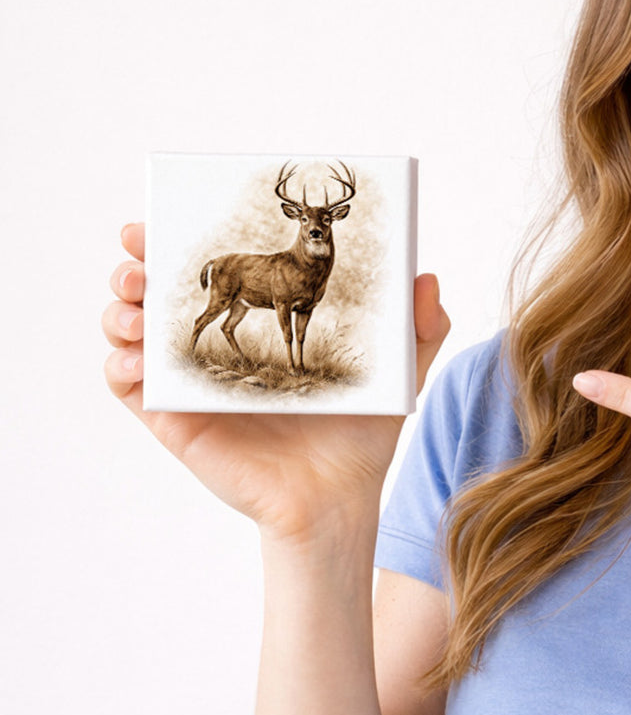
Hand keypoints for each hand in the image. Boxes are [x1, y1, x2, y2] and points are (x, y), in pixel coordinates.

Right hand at [103, 223, 450, 544]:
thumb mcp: (398, 372)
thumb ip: (421, 326)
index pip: (211, 271)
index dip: (180, 242)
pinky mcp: (178, 423)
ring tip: (135, 310)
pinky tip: (133, 361)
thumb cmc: (361, 434)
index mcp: (258, 323)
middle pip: (157, 296)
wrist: (340, 497)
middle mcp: (218, 350)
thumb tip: (426, 278)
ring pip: (134, 337)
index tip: (163, 217)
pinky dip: (120, 369)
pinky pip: (133, 392)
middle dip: (136, 270)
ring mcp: (192, 386)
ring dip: (120, 314)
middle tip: (138, 261)